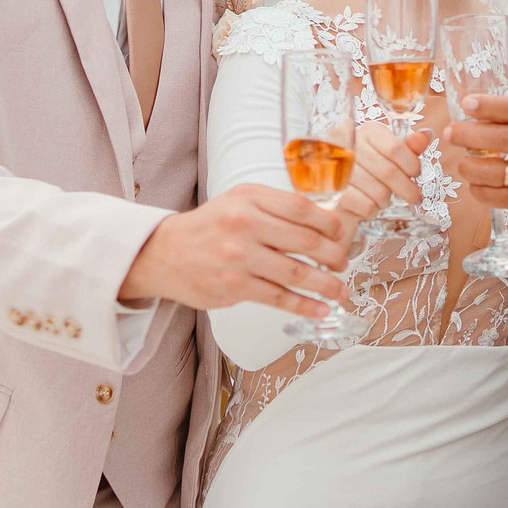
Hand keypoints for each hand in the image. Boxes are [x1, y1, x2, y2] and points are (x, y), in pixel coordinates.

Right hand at [120, 184, 356, 319]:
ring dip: (326, 285)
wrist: (164, 254)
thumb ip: (275, 207)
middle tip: (344, 264)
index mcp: (249, 199)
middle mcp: (245, 224)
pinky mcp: (235, 286)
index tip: (341, 234)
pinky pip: (278, 297)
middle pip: (305, 241)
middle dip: (334, 256)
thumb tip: (323, 223)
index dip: (329, 223)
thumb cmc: (209, 227)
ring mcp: (239, 257)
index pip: (301, 208)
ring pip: (296, 273)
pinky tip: (320, 309)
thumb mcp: (238, 202)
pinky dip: (304, 305)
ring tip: (341, 291)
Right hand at [339, 122, 429, 220]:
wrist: (335, 188)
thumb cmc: (368, 170)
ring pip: (379, 191)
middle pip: (389, 172)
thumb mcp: (389, 155)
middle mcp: (351, 146)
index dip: (412, 165)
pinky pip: (366, 206)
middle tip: (413, 196)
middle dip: (407, 188)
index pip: (396, 148)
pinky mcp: (334, 192)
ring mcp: (339, 169)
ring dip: (386, 200)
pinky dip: (373, 210)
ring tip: (383, 198)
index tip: (416, 174)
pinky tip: (369, 205)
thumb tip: (426, 135)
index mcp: (368, 132)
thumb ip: (408, 147)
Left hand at [444, 94, 507, 230]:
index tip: (467, 104)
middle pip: (501, 139)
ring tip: (464, 161)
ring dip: (468, 166)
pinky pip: (492, 196)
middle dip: (468, 135)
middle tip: (451, 133)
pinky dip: (477, 188)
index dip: (491, 106)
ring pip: (491, 172)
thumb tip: (478, 108)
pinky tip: (477, 181)